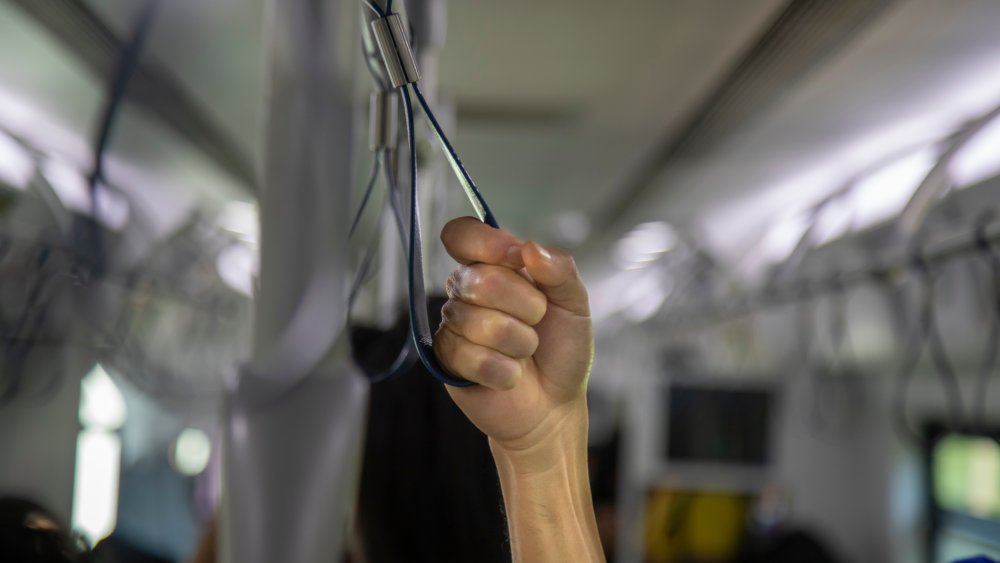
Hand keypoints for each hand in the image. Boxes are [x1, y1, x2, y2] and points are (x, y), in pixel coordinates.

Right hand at [432, 217, 593, 463]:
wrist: (555, 404)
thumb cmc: (562, 350)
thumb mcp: (575, 304)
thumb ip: (559, 270)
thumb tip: (529, 248)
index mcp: (496, 266)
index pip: (463, 234)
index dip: (485, 242)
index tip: (516, 257)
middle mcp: (468, 290)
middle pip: (478, 278)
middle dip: (523, 304)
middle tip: (538, 321)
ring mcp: (454, 324)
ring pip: (476, 321)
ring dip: (517, 342)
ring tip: (526, 352)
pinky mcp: (446, 359)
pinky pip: (468, 355)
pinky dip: (503, 370)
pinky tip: (511, 375)